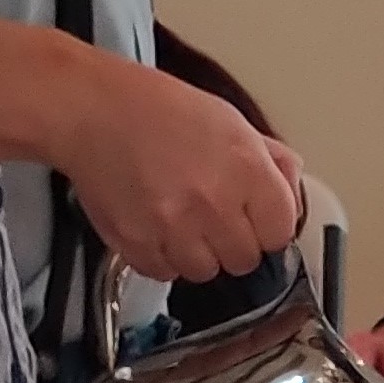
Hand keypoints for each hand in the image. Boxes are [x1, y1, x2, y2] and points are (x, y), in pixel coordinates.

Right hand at [60, 61, 302, 286]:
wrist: (93, 110)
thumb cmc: (158, 108)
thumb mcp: (230, 120)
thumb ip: (268, 160)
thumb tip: (291, 191)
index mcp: (246, 168)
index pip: (281, 233)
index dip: (268, 227)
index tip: (256, 221)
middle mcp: (214, 203)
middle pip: (245, 260)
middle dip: (234, 243)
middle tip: (214, 217)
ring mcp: (174, 228)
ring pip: (206, 272)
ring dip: (198, 254)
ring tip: (181, 220)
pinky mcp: (137, 244)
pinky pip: (165, 273)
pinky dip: (162, 258)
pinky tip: (156, 226)